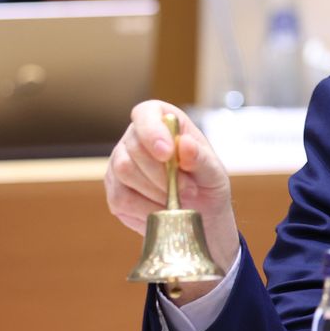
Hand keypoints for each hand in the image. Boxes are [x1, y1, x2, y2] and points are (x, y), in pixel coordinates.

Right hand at [105, 100, 240, 302]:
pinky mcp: (115, 191)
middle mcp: (136, 139)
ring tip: (177, 200)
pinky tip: (162, 210)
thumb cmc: (208, 185)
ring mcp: (120, 164)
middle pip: (133, 148)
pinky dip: (145, 208)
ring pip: (124, 172)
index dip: (152, 130)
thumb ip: (200, 157)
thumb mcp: (214, 172)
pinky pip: (121, 198)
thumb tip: (185, 145)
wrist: (201, 217)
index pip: (146, 113)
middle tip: (187, 189)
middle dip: (162, 173)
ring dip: (155, 191)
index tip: (167, 152)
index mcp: (163, 122)